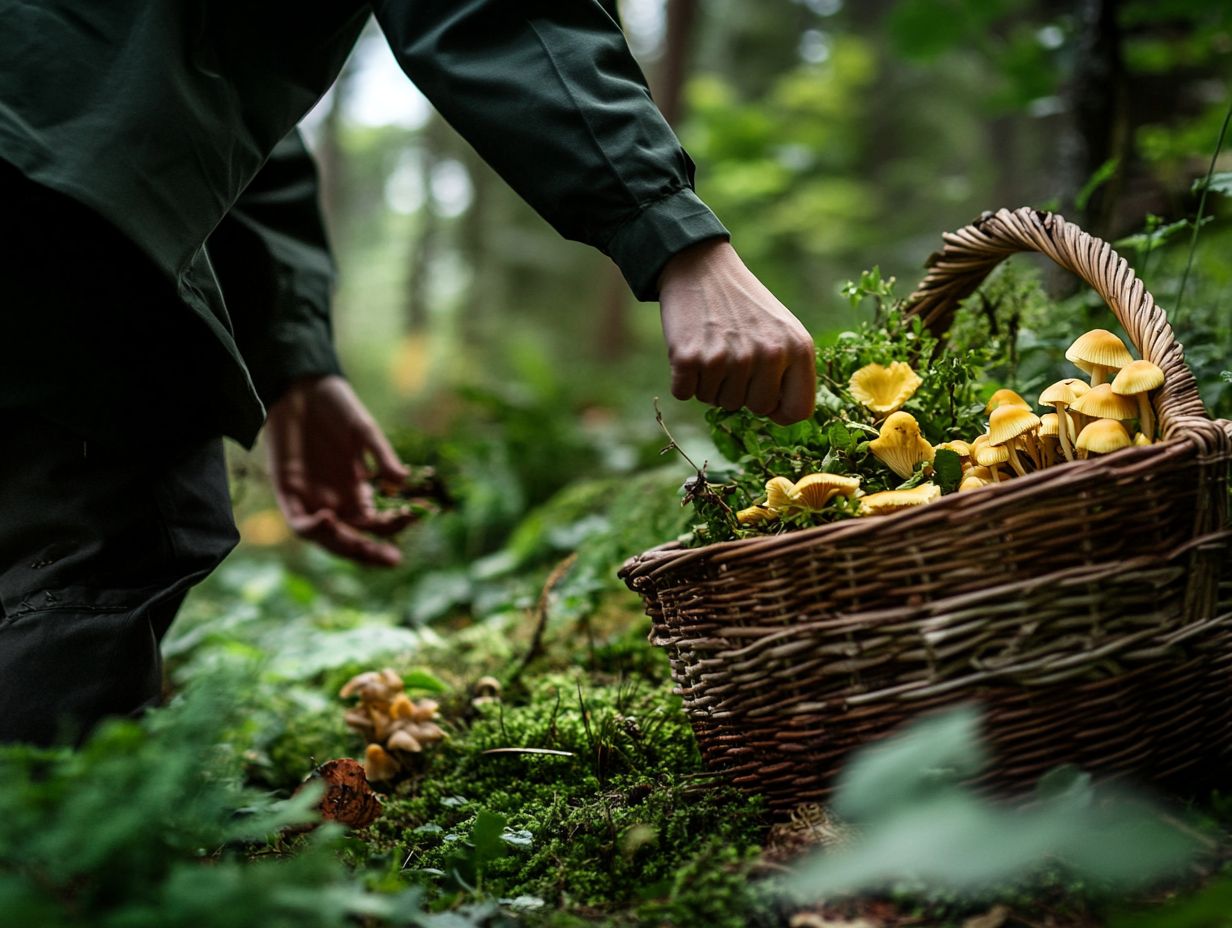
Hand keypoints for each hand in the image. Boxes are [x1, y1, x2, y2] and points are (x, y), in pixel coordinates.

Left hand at [265, 375, 414, 566]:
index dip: (396, 525)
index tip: (415, 517)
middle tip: (394, 559)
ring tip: (362, 544)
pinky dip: (312, 527)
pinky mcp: (286, 492)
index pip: (377, 522)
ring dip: (345, 545)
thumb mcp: (363, 431)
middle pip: (354, 539)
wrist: (300, 387)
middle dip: (373, 552)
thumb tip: (402, 480)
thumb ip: (381, 455)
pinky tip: (329, 518)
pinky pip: (298, 522)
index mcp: (357, 491)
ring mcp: (311, 500)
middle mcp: (336, 502)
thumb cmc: (336, 407)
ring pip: (328, 538)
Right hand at [658, 239, 815, 424]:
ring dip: (710, 382)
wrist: (700, 267)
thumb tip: (781, 415)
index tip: (763, 393)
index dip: (778, 409)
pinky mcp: (690, 358)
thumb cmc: (743, 306)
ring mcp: (729, 358)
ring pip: (717, 402)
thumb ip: (791, 371)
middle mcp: (767, 355)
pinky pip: (684, 393)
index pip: (798, 411)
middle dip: (741, 391)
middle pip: (755, 409)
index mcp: (798, 348)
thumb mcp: (782, 330)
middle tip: (732, 355)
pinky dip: (683, 378)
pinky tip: (690, 348)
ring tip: (712, 345)